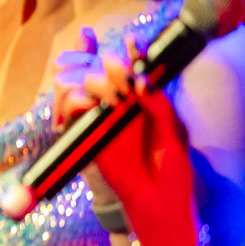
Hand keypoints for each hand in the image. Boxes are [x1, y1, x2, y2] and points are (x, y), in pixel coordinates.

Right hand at [58, 34, 196, 234]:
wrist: (159, 204)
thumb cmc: (173, 171)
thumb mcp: (173, 130)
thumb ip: (158, 103)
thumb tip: (140, 78)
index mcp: (144, 100)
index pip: (132, 64)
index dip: (129, 49)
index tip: (134, 41)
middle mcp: (119, 104)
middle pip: (100, 66)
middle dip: (110, 64)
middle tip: (126, 80)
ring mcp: (101, 118)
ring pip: (79, 81)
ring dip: (95, 81)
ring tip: (115, 97)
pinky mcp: (85, 134)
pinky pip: (71, 108)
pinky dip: (76, 100)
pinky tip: (95, 106)